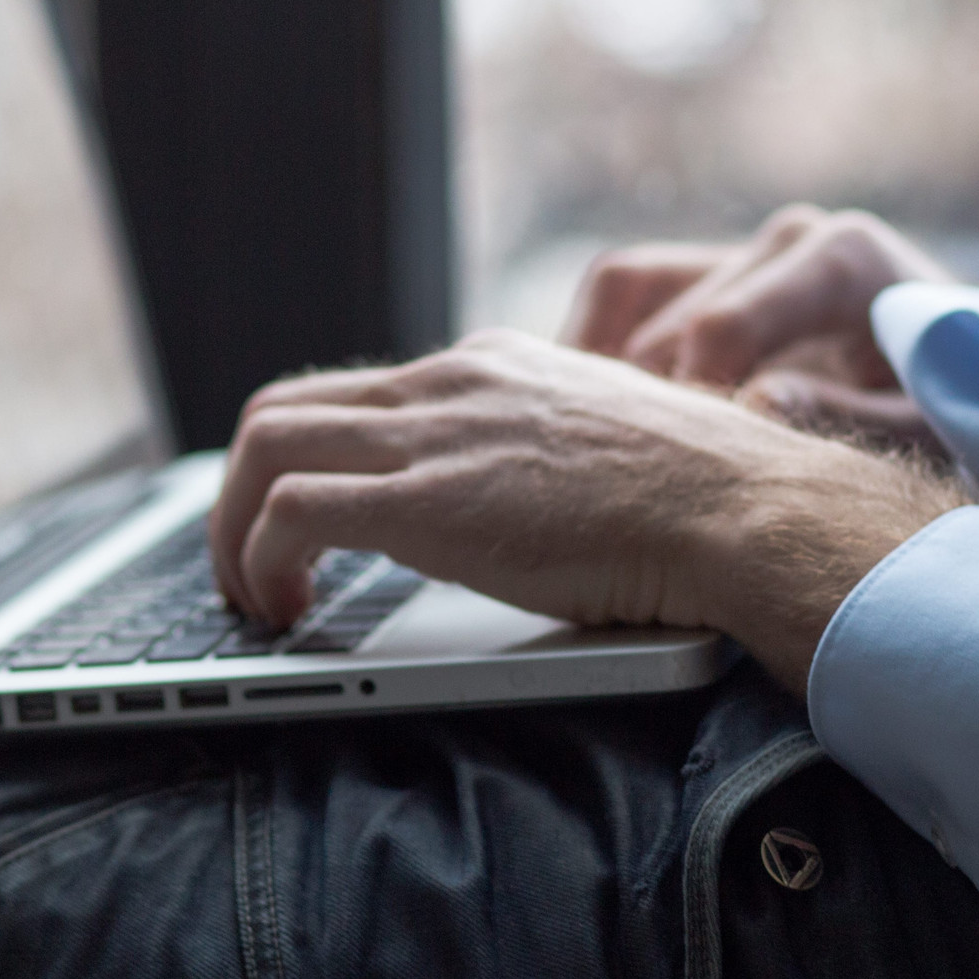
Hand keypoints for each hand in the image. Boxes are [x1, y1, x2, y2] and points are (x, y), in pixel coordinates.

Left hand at [208, 329, 968, 693]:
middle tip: (249, 570)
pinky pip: (288, 512)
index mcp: (489, 367)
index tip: (305, 530)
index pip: (355, 394)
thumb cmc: (708, 502)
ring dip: (232, 532)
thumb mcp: (606, 453)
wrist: (746, 510)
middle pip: (282, 409)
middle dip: (239, 494)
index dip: (307, 464)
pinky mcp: (426, 499)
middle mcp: (449, 381)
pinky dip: (258, 560)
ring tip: (253, 602)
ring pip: (263, 448)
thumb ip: (544, 463)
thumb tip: (522, 514)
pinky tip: (285, 612)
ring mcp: (434, 434)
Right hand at [563, 207, 952, 449]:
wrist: (976, 387)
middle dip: (653, 404)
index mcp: (842, 257)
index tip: (689, 473)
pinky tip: (605, 414)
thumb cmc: (962, 415)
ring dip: (607, 369)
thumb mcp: (927, 432)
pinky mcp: (708, 270)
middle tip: (653, 482)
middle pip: (670, 321)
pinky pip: (620, 289)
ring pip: (627, 291)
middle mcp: (788, 238)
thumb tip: (756, 407)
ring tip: (614, 447)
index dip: (688, 405)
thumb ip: (852, 421)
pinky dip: (596, 344)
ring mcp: (744, 249)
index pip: (721, 324)